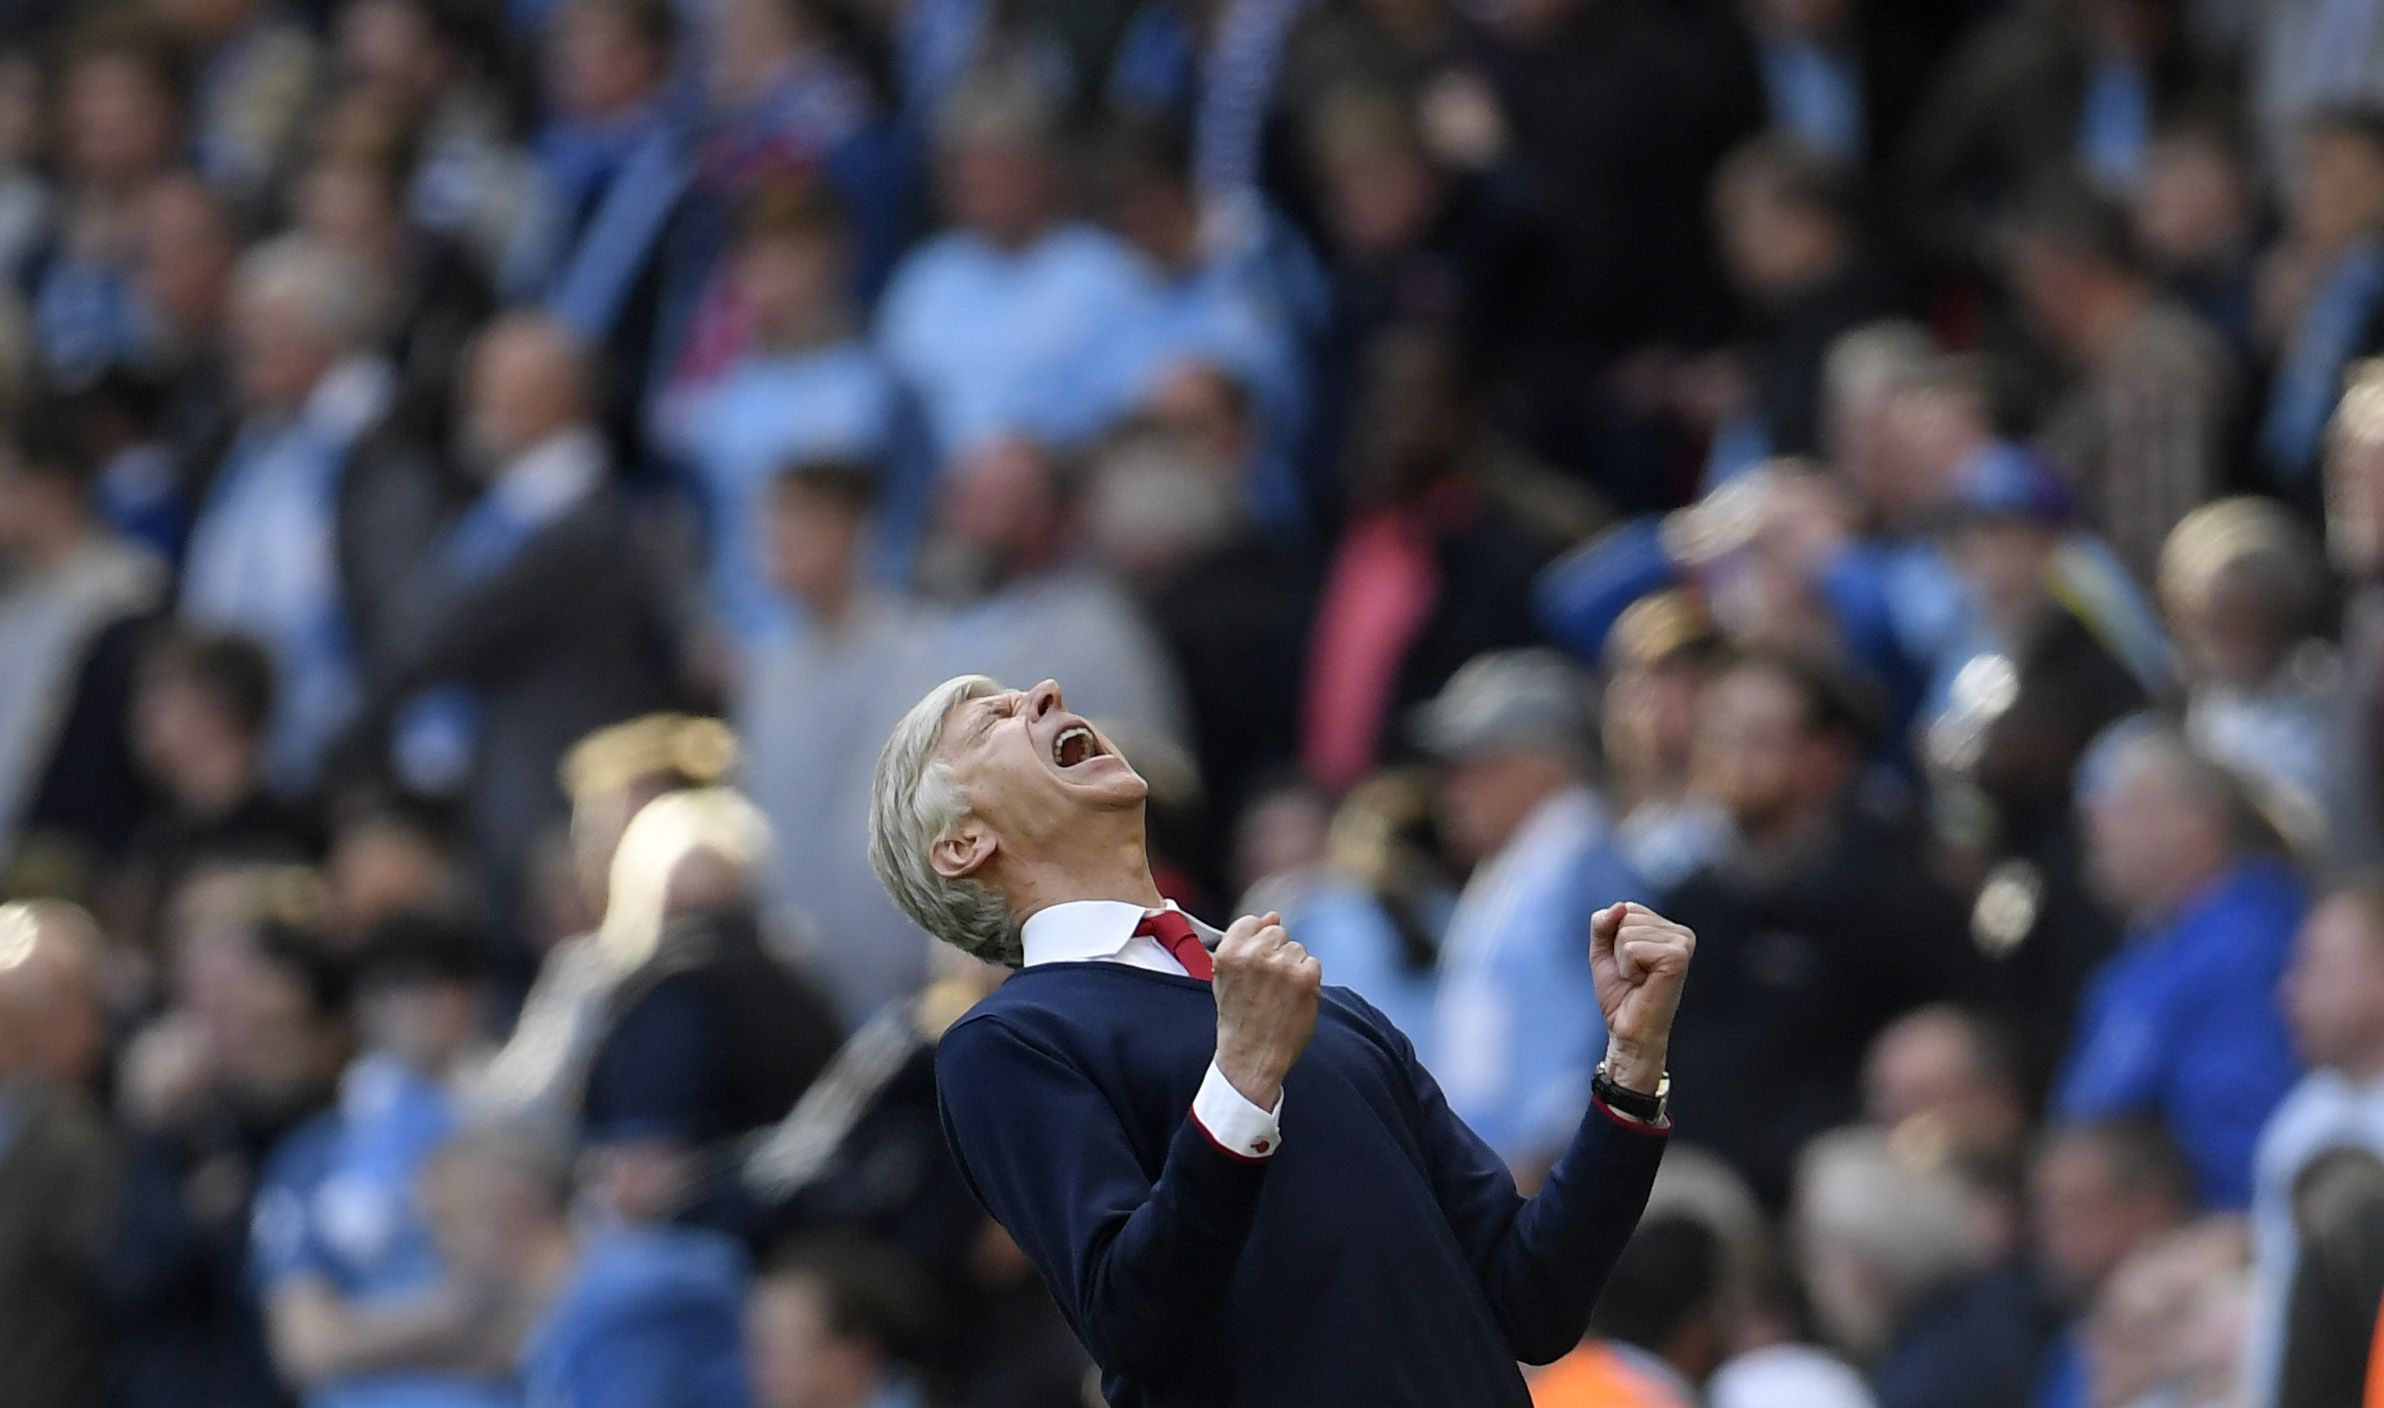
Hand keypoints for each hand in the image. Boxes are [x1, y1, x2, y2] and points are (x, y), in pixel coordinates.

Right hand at [1211, 912, 1321, 1109]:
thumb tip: (1273, 915)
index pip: (1253, 922)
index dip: (1258, 941)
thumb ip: (1245, 943)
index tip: (1257, 962)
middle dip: (1277, 954)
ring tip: (1279, 995)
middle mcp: (1255, 954)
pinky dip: (1308, 982)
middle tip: (1268, 985)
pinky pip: (1313, 964)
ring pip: (1298, 949)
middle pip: (1279, 932)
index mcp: (1229, 952)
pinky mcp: (1306, 978)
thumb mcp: (1225, 978)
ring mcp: (1282, 965)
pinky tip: (1293, 1000)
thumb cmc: (1238, 1019)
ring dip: (1293, 968)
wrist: (1251, 1059)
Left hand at [1590, 903, 1695, 1093]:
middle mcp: (1680, 932)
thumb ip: (1604, 923)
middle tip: (1634, 975)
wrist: (1628, 1031)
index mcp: (1668, 928)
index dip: (1614, 939)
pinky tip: (1643, 983)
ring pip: (1626, 933)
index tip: (1629, 963)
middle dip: (1617, 949)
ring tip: (1639, 980)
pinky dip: (1628, 968)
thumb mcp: (1603, 951)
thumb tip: (1620, 906)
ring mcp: (1682, 943)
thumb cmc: (1620, 994)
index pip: (1626, 908)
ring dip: (1622, 961)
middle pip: (1626, 917)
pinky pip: (1632, 948)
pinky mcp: (1677, 957)